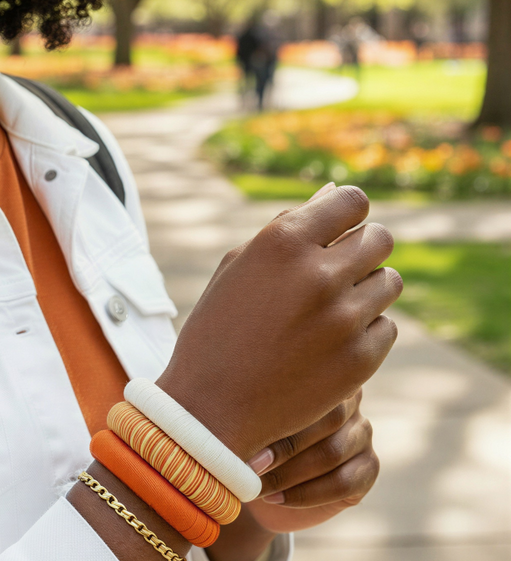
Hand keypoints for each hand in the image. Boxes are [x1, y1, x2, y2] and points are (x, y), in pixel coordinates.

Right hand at [158, 185, 401, 459]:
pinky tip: (333, 341)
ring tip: (334, 306)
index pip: (352, 201)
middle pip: (379, 239)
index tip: (340, 228)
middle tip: (340, 268)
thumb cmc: (218, 327)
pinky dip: (365, 330)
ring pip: (389, 282)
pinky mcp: (360, 360)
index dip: (349, 213)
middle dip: (362, 247)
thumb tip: (332, 193)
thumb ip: (289, 226)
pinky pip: (386, 326)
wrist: (210, 407)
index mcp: (283, 242)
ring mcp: (343, 319)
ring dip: (367, 288)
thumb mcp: (239, 266)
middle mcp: (319, 274)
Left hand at [246, 389, 378, 532]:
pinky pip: (342, 483)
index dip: (280, 411)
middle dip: (285, 445)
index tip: (246, 432)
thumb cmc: (257, 442)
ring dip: (291, 473)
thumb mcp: (254, 422)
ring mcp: (362, 433)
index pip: (310, 387)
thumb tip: (237, 415)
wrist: (270, 486)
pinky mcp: (368, 468)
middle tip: (251, 464)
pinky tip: (277, 498)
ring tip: (258, 485)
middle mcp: (349, 401)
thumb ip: (258, 411)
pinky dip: (305, 494)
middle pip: (327, 419)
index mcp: (321, 377)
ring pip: (332, 452)